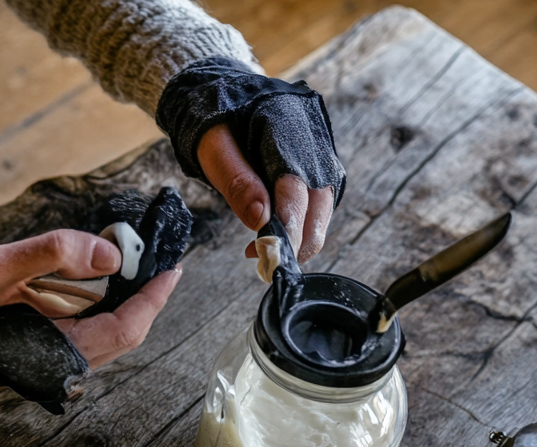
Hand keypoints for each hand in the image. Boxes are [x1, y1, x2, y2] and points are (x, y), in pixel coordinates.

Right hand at [0, 229, 182, 379]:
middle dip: (144, 296)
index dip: (153, 299)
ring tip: (132, 263)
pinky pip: (85, 328)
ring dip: (123, 299)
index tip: (173, 269)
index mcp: (53, 353)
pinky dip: (99, 303)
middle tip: (157, 259)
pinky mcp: (42, 349)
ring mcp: (50, 359)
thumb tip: (110, 255)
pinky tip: (98, 278)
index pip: (124, 329)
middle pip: (122, 333)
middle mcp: (58, 364)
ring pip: (105, 331)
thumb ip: (54, 255)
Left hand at [197, 124, 334, 261]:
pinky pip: (319, 200)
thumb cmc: (218, 123)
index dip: (286, 227)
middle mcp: (313, 141)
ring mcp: (321, 152)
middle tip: (265, 261)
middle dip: (297, 240)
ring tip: (263, 249)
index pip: (294, 190)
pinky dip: (301, 222)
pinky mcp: (320, 164)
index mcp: (285, 130)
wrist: (230, 95)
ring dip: (299, 235)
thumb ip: (237, 181)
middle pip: (319, 203)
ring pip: (323, 206)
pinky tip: (275, 231)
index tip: (270, 255)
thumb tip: (260, 221)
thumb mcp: (214, 149)